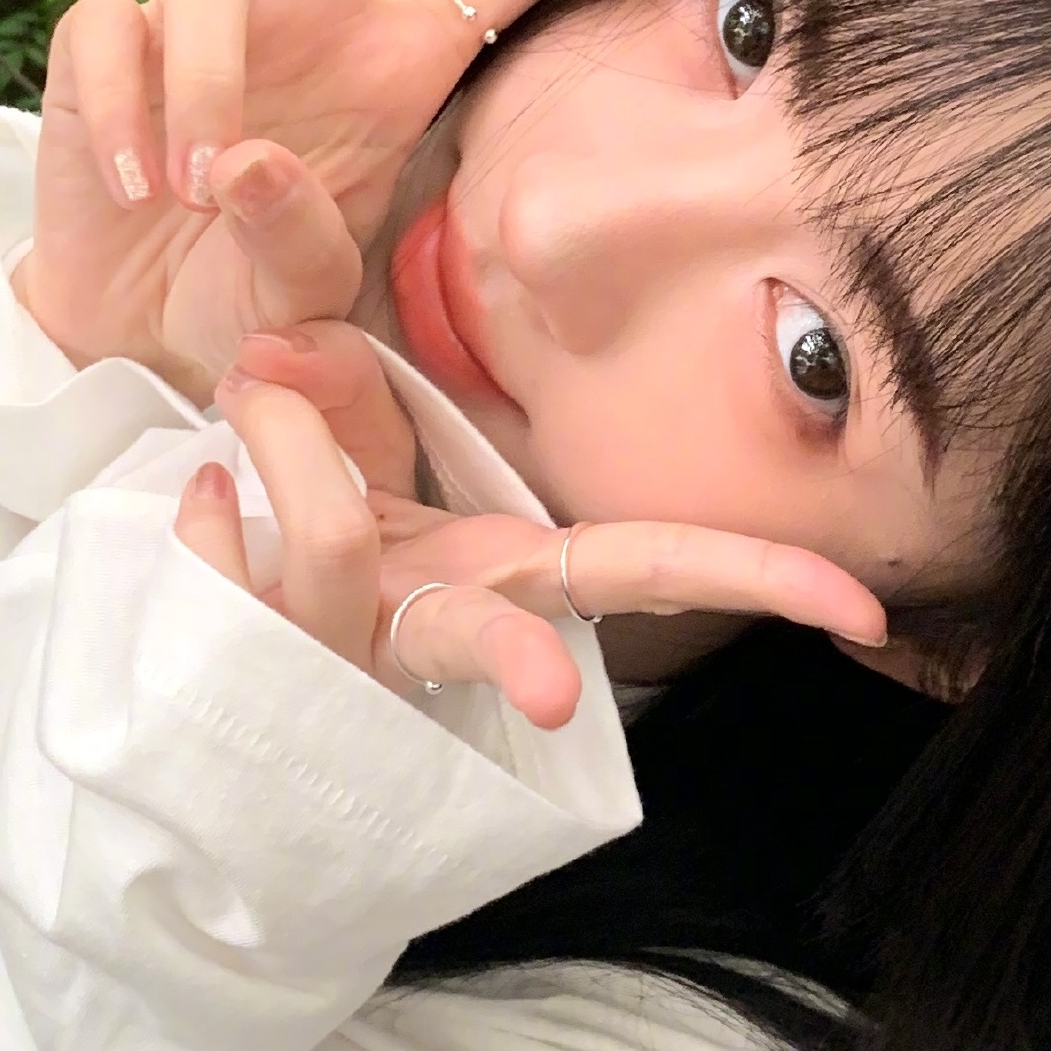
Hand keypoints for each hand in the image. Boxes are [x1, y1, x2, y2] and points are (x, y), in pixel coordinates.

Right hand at [21, 0, 688, 403]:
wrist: (140, 340)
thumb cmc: (253, 303)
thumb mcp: (312, 296)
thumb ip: (300, 241)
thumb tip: (242, 155)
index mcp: (397, 59)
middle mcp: (308, 7)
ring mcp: (207, 14)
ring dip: (209, 80)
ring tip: (195, 189)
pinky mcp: (110, 39)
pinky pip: (115, 26)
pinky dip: (128, 105)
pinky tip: (138, 182)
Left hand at [171, 327, 888, 727]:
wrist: (202, 675)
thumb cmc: (312, 541)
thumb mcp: (345, 454)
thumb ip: (332, 385)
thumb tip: (277, 346)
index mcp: (492, 573)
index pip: (642, 567)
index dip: (754, 579)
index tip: (856, 608)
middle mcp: (431, 625)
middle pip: (506, 634)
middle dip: (523, 659)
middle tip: (561, 704)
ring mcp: (338, 656)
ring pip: (329, 545)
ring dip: (287, 443)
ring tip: (243, 394)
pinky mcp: (252, 670)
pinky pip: (216, 561)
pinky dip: (198, 511)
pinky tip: (193, 492)